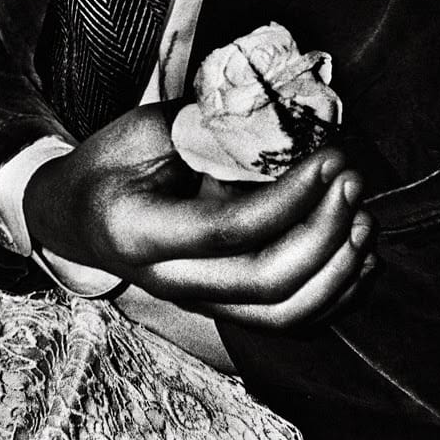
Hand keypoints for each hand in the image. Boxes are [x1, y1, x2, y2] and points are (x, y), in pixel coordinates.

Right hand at [24, 103, 374, 327]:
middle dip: (324, 232)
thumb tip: (285, 118)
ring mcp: (196, 302)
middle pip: (265, 281)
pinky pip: (288, 321)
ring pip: (284, 314)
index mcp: (139, 231)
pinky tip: (358, 255)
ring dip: (338, 270)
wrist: (76, 216)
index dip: (289, 198)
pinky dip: (335, 294)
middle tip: (350, 181)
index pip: (227, 230)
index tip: (327, 158)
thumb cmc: (110, 163)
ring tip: (363, 218)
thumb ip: (206, 128)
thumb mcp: (144, 131)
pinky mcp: (220, 309)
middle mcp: (168, 280)